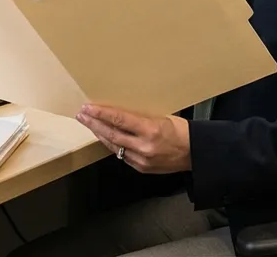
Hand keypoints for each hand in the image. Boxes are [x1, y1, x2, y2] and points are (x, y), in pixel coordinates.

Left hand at [77, 104, 191, 173]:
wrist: (195, 153)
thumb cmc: (181, 132)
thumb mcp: (162, 117)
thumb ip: (141, 118)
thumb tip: (121, 113)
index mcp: (151, 130)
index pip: (119, 120)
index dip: (101, 114)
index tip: (88, 108)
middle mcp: (144, 146)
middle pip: (111, 134)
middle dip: (94, 124)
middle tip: (82, 115)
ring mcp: (141, 160)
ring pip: (114, 146)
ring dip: (100, 135)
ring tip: (90, 124)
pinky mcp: (141, 168)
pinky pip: (122, 155)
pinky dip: (113, 145)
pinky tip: (106, 138)